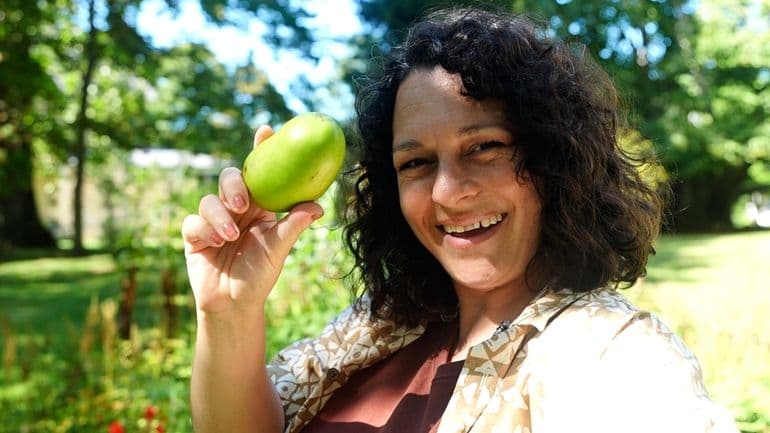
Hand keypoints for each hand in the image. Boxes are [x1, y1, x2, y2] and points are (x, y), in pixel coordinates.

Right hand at [181, 125, 323, 315]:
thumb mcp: (279, 250)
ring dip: (220, 216)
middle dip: (234, 186)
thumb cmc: (260, 276)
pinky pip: (193, 221)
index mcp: (260, 207)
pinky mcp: (195, 236)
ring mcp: (213, 221)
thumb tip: (316, 205)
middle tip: (243, 203)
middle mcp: (236, 209)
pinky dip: (205, 230)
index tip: (267, 131)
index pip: (260, 173)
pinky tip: (217, 244)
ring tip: (231, 236)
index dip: (261, 149)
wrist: (233, 305)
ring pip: (209, 199)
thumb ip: (293, 225)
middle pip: (230, 179)